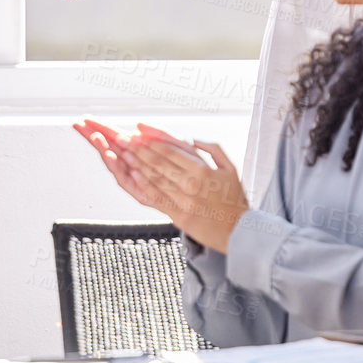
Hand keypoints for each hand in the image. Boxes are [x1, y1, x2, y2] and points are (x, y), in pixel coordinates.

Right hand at [74, 118, 177, 214]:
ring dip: (103, 149)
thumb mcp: (176, 145)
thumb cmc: (184, 171)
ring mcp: (132, 178)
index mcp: (136, 151)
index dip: (99, 127)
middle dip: (92, 136)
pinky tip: (112, 156)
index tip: (85, 119)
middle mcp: (130, 164)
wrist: (194, 198)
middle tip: (80, 126)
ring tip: (95, 137)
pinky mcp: (138, 191)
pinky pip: (126, 179)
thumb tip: (138, 125)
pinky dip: (118, 167)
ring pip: (114, 162)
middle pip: (106, 147)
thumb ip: (159, 134)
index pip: (113, 136)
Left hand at [119, 125, 248, 252]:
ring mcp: (183, 201)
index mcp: (203, 170)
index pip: (171, 150)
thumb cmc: (235, 199)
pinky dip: (143, 184)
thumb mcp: (231, 168)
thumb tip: (193, 139)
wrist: (239, 232)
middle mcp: (191, 184)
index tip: (139, 130)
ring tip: (123, 152)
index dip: (152, 139)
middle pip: (158, 162)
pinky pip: (157, 198)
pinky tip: (133, 174)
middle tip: (125, 138)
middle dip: (138, 148)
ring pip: (154, 178)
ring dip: (136, 164)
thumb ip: (213, 149)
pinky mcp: (178, 215)